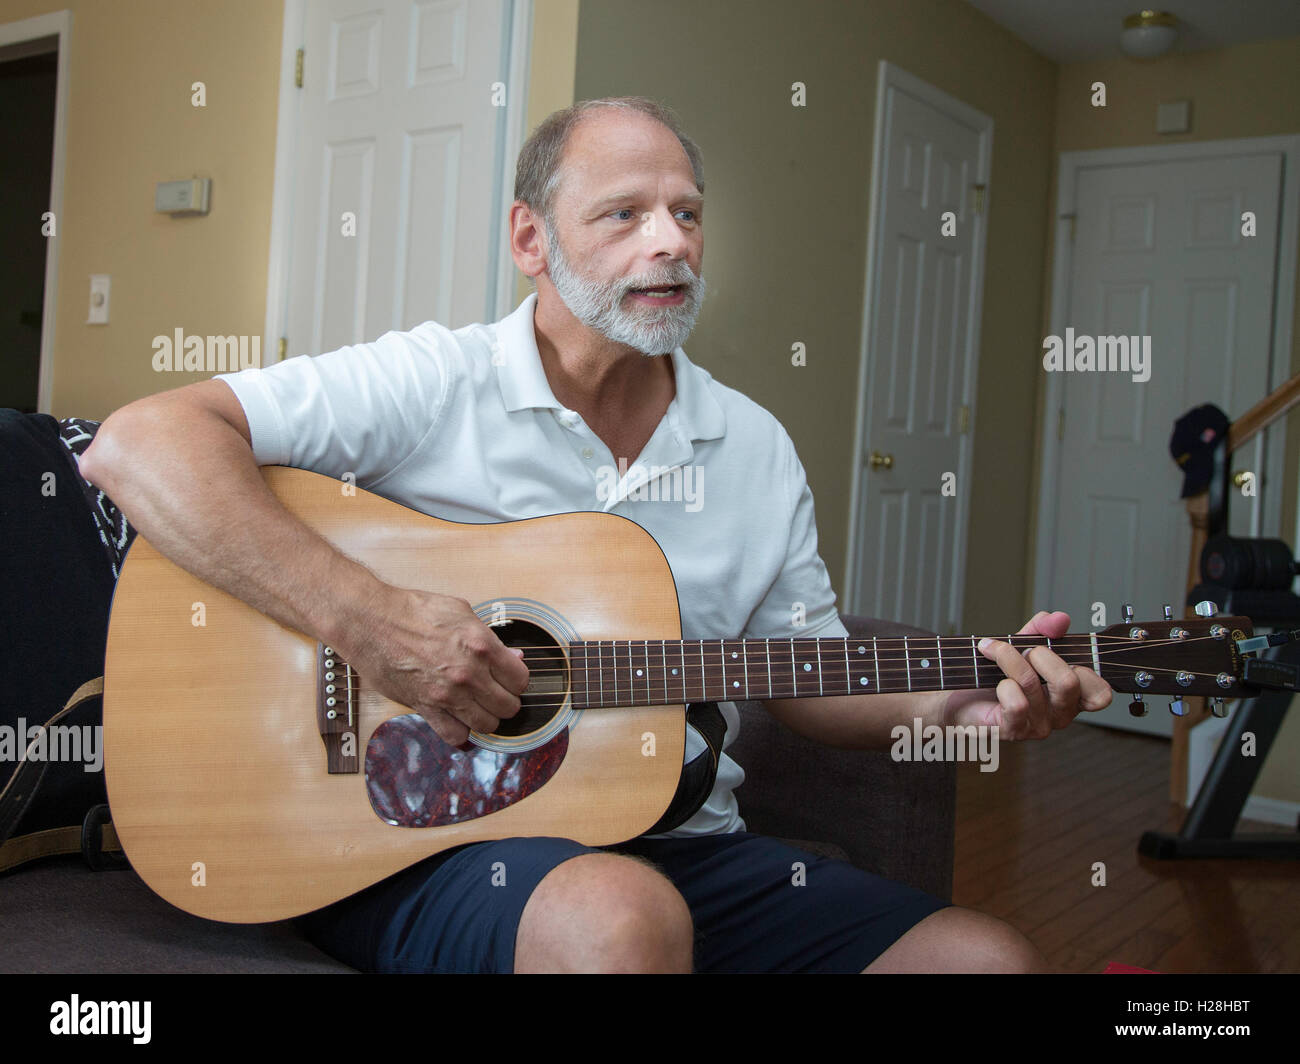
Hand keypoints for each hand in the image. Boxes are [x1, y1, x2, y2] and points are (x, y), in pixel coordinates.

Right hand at [340, 585, 529, 745]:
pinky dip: (460, 731)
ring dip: (485, 717)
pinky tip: (456, 718)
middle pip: (508, 706)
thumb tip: (514, 656)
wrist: (371, 621)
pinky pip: (455, 736)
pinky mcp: (425, 707)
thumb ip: (490, 638)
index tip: (508, 678)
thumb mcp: (461, 612)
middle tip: (493, 692)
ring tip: (476, 706)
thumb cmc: (412, 611)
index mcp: (481, 645)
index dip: (516, 680)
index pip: (520, 679)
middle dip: (505, 700)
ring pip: (487, 725)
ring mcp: (447, 694)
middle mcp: (468, 673)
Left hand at [940, 610, 1112, 738]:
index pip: (1101, 694)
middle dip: (1039, 654)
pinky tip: (995, 683)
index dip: (1085, 670)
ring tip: (994, 652)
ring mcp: (1038, 726)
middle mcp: (1060, 715)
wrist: (958, 695)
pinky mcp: (1013, 730)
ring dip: (1009, 659)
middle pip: (1068, 682)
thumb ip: (1042, 629)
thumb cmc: (994, 674)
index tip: (1055, 652)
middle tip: (1023, 651)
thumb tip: (1059, 618)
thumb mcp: (1022, 644)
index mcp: (1072, 697)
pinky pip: (1015, 703)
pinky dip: (1002, 684)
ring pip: (1032, 683)